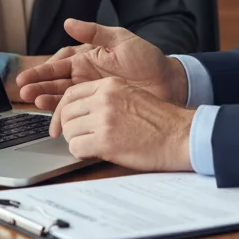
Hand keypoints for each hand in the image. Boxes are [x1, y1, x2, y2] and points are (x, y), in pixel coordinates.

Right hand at [16, 19, 188, 109]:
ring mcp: (92, 91)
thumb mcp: (122, 40)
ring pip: (63, 96)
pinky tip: (54, 116)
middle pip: (56, 81)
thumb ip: (95, 33)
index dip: (43, 70)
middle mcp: (86, 75)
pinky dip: (65, 113)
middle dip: (39, 85)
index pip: (59, 62)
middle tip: (23, 91)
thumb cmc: (147, 58)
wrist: (168, 83)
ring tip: (33, 101)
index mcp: (88, 57)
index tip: (28, 76)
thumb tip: (69, 23)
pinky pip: (78, 110)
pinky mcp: (100, 106)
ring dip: (47, 99)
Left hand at [54, 77, 194, 170]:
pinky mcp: (105, 140)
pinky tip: (94, 153)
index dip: (60, 110)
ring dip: (75, 141)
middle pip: (66, 112)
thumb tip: (82, 111)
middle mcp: (104, 99)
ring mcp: (104, 119)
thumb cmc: (159, 121)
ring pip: (69, 131)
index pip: (71, 93)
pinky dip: (80, 153)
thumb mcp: (131, 96)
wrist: (179, 135)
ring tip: (90, 145)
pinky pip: (76, 148)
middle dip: (67, 128)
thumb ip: (106, 98)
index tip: (59, 122)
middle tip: (76, 137)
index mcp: (110, 85)